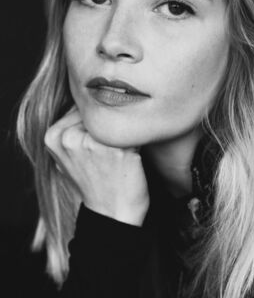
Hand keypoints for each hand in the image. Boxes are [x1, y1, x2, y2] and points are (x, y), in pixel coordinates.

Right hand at [44, 106, 149, 225]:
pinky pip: (134, 131)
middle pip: (101, 112)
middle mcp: (70, 137)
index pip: (82, 107)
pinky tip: (131, 156)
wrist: (112, 214)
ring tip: (122, 153)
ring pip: (119, 119)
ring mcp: (93, 143)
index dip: (99, 120)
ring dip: (126, 132)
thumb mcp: (69, 157)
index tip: (103, 140)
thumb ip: (71, 130)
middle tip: (113, 149)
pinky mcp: (117, 149)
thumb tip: (86, 100)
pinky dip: (138, 140)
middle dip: (112, 124)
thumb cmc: (95, 183)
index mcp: (53, 136)